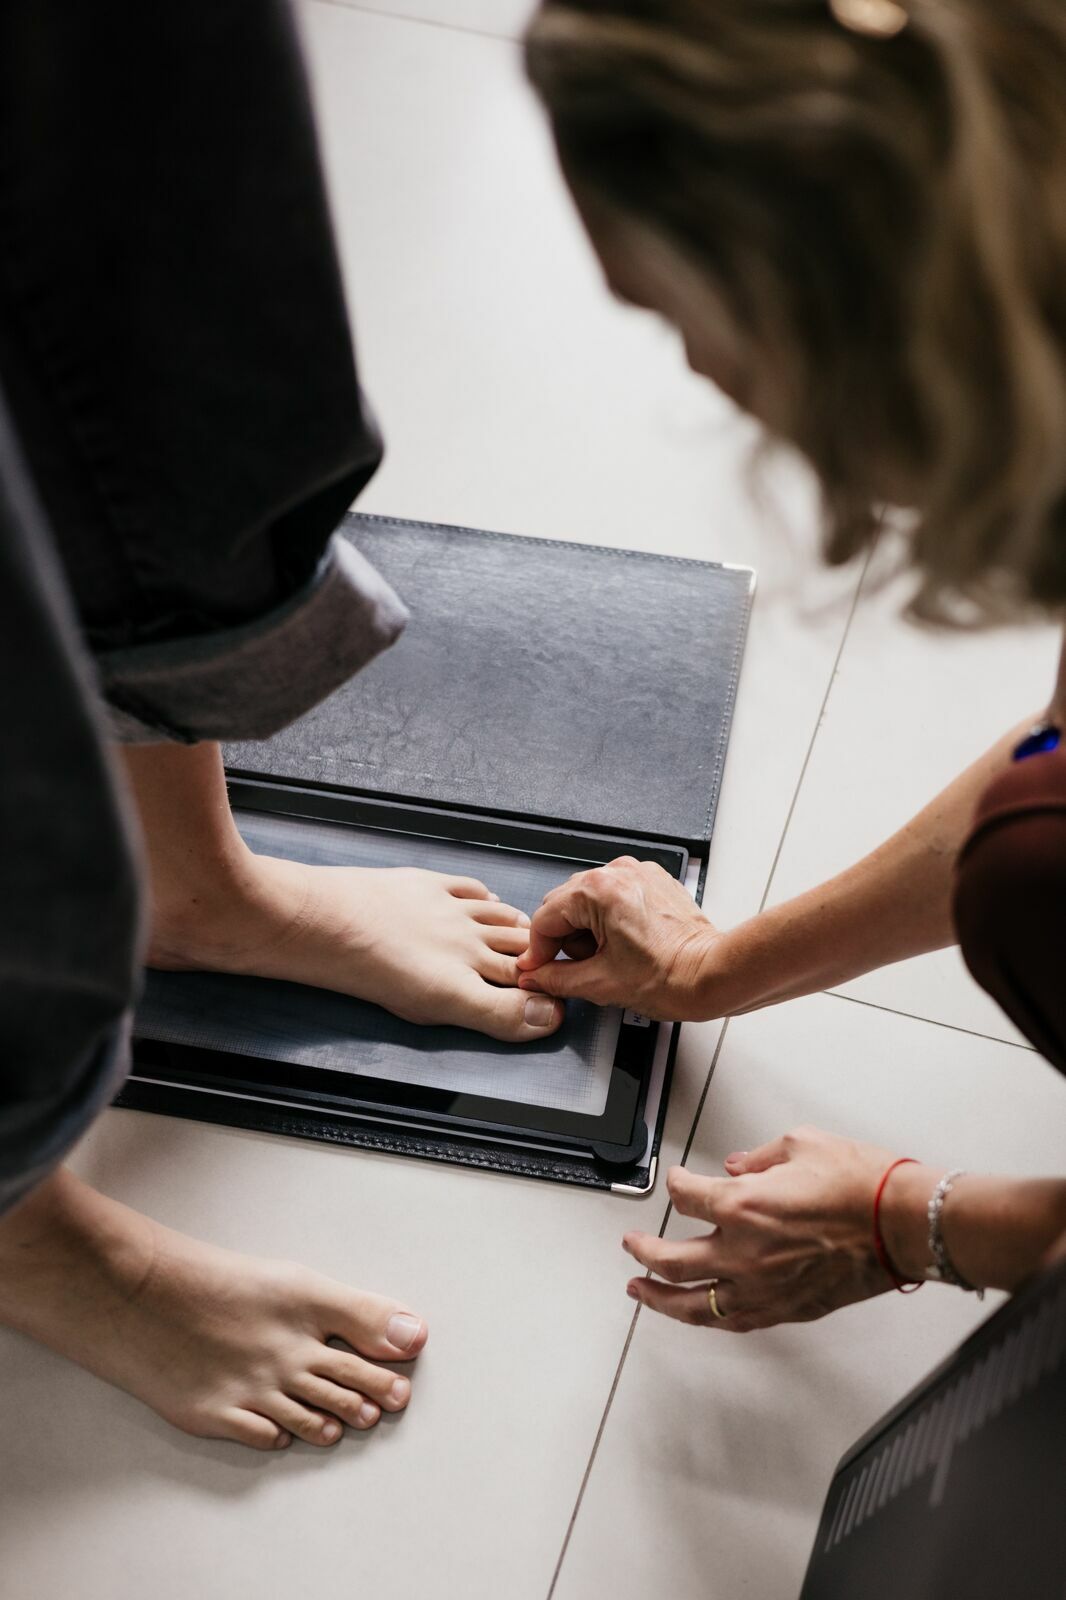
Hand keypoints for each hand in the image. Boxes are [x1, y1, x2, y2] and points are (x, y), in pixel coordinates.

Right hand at [516, 856, 720, 1019]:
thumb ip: (555, 979)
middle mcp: (618, 872)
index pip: (545, 918)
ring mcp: (638, 873)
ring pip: (589, 899)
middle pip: (565, 904)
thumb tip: (535, 976)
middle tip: (583, 967)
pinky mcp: (654, 881)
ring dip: (588, 929)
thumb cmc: (671, 977)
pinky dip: (611, 919)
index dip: (538, 950)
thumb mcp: (600, 984)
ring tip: (610, 957)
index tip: (540, 969)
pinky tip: (626, 944)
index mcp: (599, 890)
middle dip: (566, 939)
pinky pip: (616, 896)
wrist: (712, 975)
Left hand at [623, 1127, 905, 1331]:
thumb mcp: (800, 1144)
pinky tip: (699, 1314)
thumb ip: (757, 1157)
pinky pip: (735, 1321)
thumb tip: (736, 1166)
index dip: (675, 1183)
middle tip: (631, 1245)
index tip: (675, 1179)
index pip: (686, 1197)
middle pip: (672, 1261)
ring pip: (695, 1305)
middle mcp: (745, 1253)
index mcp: (744, 1206)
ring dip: (660, 1299)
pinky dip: (709, 1318)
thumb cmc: (862, 1184)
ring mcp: (764, 1288)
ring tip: (641, 1291)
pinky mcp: (788, 1309)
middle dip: (643, 1252)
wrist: (904, 1223)